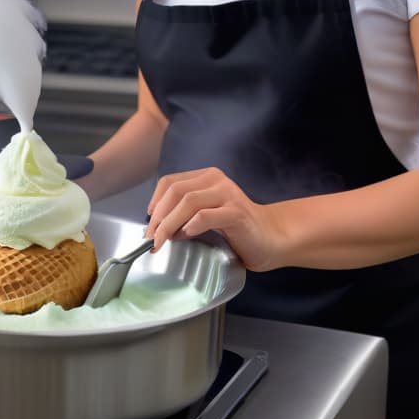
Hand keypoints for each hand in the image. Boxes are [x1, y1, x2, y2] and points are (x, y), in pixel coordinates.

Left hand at [145, 167, 286, 270]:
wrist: (270, 238)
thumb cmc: (234, 228)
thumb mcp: (205, 213)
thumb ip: (184, 212)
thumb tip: (155, 226)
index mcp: (206, 177)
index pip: (170, 182)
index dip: (154, 201)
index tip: (148, 222)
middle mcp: (216, 181)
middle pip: (176, 192)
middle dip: (158, 216)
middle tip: (151, 238)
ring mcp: (228, 195)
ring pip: (188, 202)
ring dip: (169, 223)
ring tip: (163, 241)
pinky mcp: (237, 213)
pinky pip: (206, 216)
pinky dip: (191, 225)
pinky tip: (185, 235)